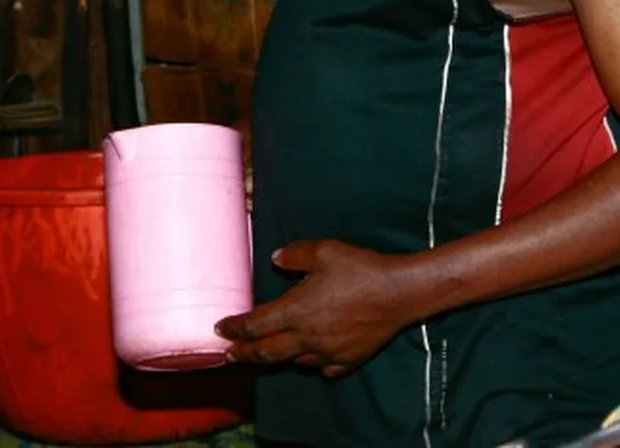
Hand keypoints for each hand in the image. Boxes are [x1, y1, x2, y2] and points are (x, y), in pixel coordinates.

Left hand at [215, 239, 416, 377]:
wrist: (398, 293)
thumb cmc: (360, 269)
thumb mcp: (324, 250)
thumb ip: (295, 254)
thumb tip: (276, 258)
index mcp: (296, 310)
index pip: (256, 325)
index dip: (236, 328)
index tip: (221, 329)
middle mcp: (307, 337)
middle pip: (267, 353)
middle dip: (245, 354)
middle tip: (230, 355)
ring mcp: (328, 352)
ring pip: (294, 362)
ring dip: (278, 358)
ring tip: (269, 354)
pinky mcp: (348, 359)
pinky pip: (324, 368)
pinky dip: (313, 364)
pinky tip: (313, 359)